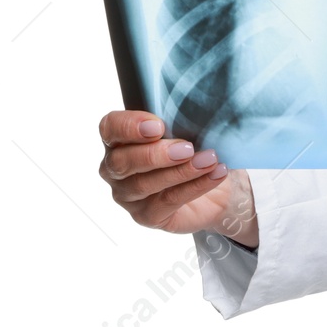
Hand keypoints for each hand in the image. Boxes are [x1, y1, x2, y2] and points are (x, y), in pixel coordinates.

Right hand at [97, 110, 257, 245]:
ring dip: (180, 171)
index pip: (110, 128)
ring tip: (209, 159)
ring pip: (144, 184)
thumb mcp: (186, 130)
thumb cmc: (194, 151)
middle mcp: (116, 169)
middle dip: (155, 154)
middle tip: (187, 148)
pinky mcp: (146, 216)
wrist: (216, 189)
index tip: (158, 125)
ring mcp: (128, 195)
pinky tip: (215, 173)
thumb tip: (196, 110)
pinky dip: (194, 186)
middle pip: (121, 161)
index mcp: (119, 139)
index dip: (128, 126)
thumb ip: (180, 119)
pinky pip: (167, 201)